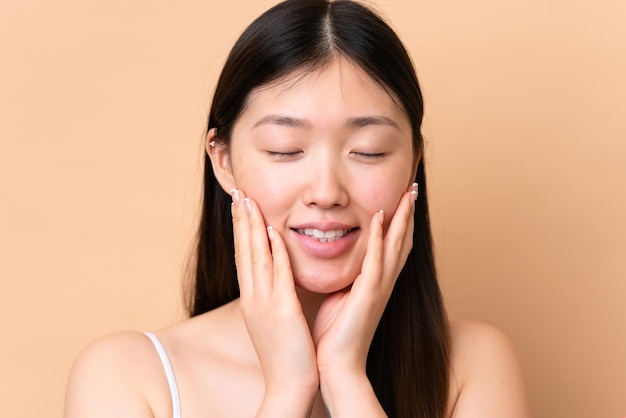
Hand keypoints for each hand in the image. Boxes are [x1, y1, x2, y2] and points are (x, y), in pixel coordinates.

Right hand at [231, 190, 317, 415]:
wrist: (289, 386)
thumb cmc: (287, 354)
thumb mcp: (274, 320)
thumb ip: (273, 297)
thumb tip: (275, 279)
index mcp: (253, 299)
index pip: (245, 257)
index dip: (242, 230)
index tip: (241, 206)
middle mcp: (254, 297)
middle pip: (244, 251)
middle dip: (241, 220)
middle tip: (238, 193)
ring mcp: (265, 303)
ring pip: (255, 257)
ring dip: (251, 227)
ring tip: (247, 201)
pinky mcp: (283, 311)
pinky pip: (277, 275)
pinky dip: (273, 252)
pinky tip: (272, 231)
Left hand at [312, 184, 417, 413]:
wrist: (337, 365)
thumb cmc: (336, 334)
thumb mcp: (342, 297)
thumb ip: (347, 278)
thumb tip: (341, 262)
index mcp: (377, 283)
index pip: (393, 245)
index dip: (400, 221)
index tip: (401, 198)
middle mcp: (384, 282)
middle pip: (402, 240)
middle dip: (408, 213)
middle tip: (412, 187)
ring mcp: (379, 288)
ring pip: (396, 246)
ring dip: (401, 218)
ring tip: (406, 194)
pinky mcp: (368, 295)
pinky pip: (376, 261)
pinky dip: (381, 238)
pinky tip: (380, 217)